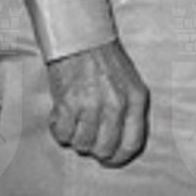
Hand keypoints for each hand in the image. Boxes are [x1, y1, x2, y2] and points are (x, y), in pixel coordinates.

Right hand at [44, 39, 148, 168]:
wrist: (81, 37)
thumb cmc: (105, 60)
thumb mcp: (129, 83)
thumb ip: (128, 111)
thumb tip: (119, 144)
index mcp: (136, 99)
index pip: (132, 144)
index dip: (118, 157)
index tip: (108, 158)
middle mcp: (117, 104)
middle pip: (105, 149)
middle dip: (94, 148)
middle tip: (87, 133)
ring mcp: (93, 104)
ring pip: (82, 144)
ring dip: (75, 136)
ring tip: (75, 117)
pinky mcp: (69, 103)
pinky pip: (63, 135)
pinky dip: (59, 128)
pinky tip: (62, 113)